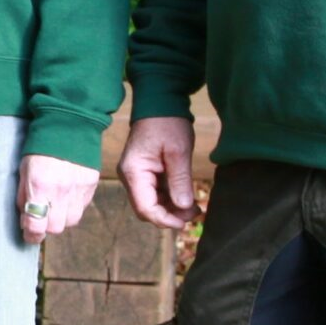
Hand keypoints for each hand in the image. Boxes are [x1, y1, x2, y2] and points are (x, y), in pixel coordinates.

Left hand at [17, 153, 98, 242]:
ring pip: (71, 221)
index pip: (36, 224)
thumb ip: (23, 195)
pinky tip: (67, 195)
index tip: (29, 235)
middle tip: (41, 215)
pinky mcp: (91, 185)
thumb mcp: (24, 169)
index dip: (32, 234)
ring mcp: (79, 189)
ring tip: (55, 203)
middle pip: (56, 228)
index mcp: (40, 185)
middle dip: (46, 225)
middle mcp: (61, 190)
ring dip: (62, 218)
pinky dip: (73, 207)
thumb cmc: (40, 146)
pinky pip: (82, 207)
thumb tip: (25, 219)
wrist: (67, 123)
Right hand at [118, 115, 199, 229]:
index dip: (165, 220)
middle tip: (195, 211)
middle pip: (147, 208)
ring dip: (172, 208)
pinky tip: (186, 197)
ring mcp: (136, 174)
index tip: (186, 222)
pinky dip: (170, 198)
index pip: (145, 208)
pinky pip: (155, 193)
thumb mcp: (178, 152)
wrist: (160, 101)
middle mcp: (130, 176)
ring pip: (152, 203)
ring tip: (195, 205)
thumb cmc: (168, 123)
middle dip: (170, 215)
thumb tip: (183, 208)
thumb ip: (180, 181)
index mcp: (134, 171)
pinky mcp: (144, 172)